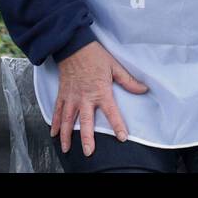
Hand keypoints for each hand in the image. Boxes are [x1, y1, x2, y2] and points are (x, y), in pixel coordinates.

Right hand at [51, 41, 148, 155]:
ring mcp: (71, 97)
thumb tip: (143, 89)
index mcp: (100, 91)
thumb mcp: (114, 66)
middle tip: (88, 152)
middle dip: (87, 138)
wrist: (74, 45)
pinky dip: (55, 123)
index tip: (122, 137)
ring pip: (67, 120)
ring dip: (67, 135)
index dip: (118, 125)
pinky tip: (54, 134)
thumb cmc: (95, 55)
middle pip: (85, 122)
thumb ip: (128, 81)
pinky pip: (57, 110)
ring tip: (66, 149)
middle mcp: (84, 97)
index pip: (111, 112)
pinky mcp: (62, 94)